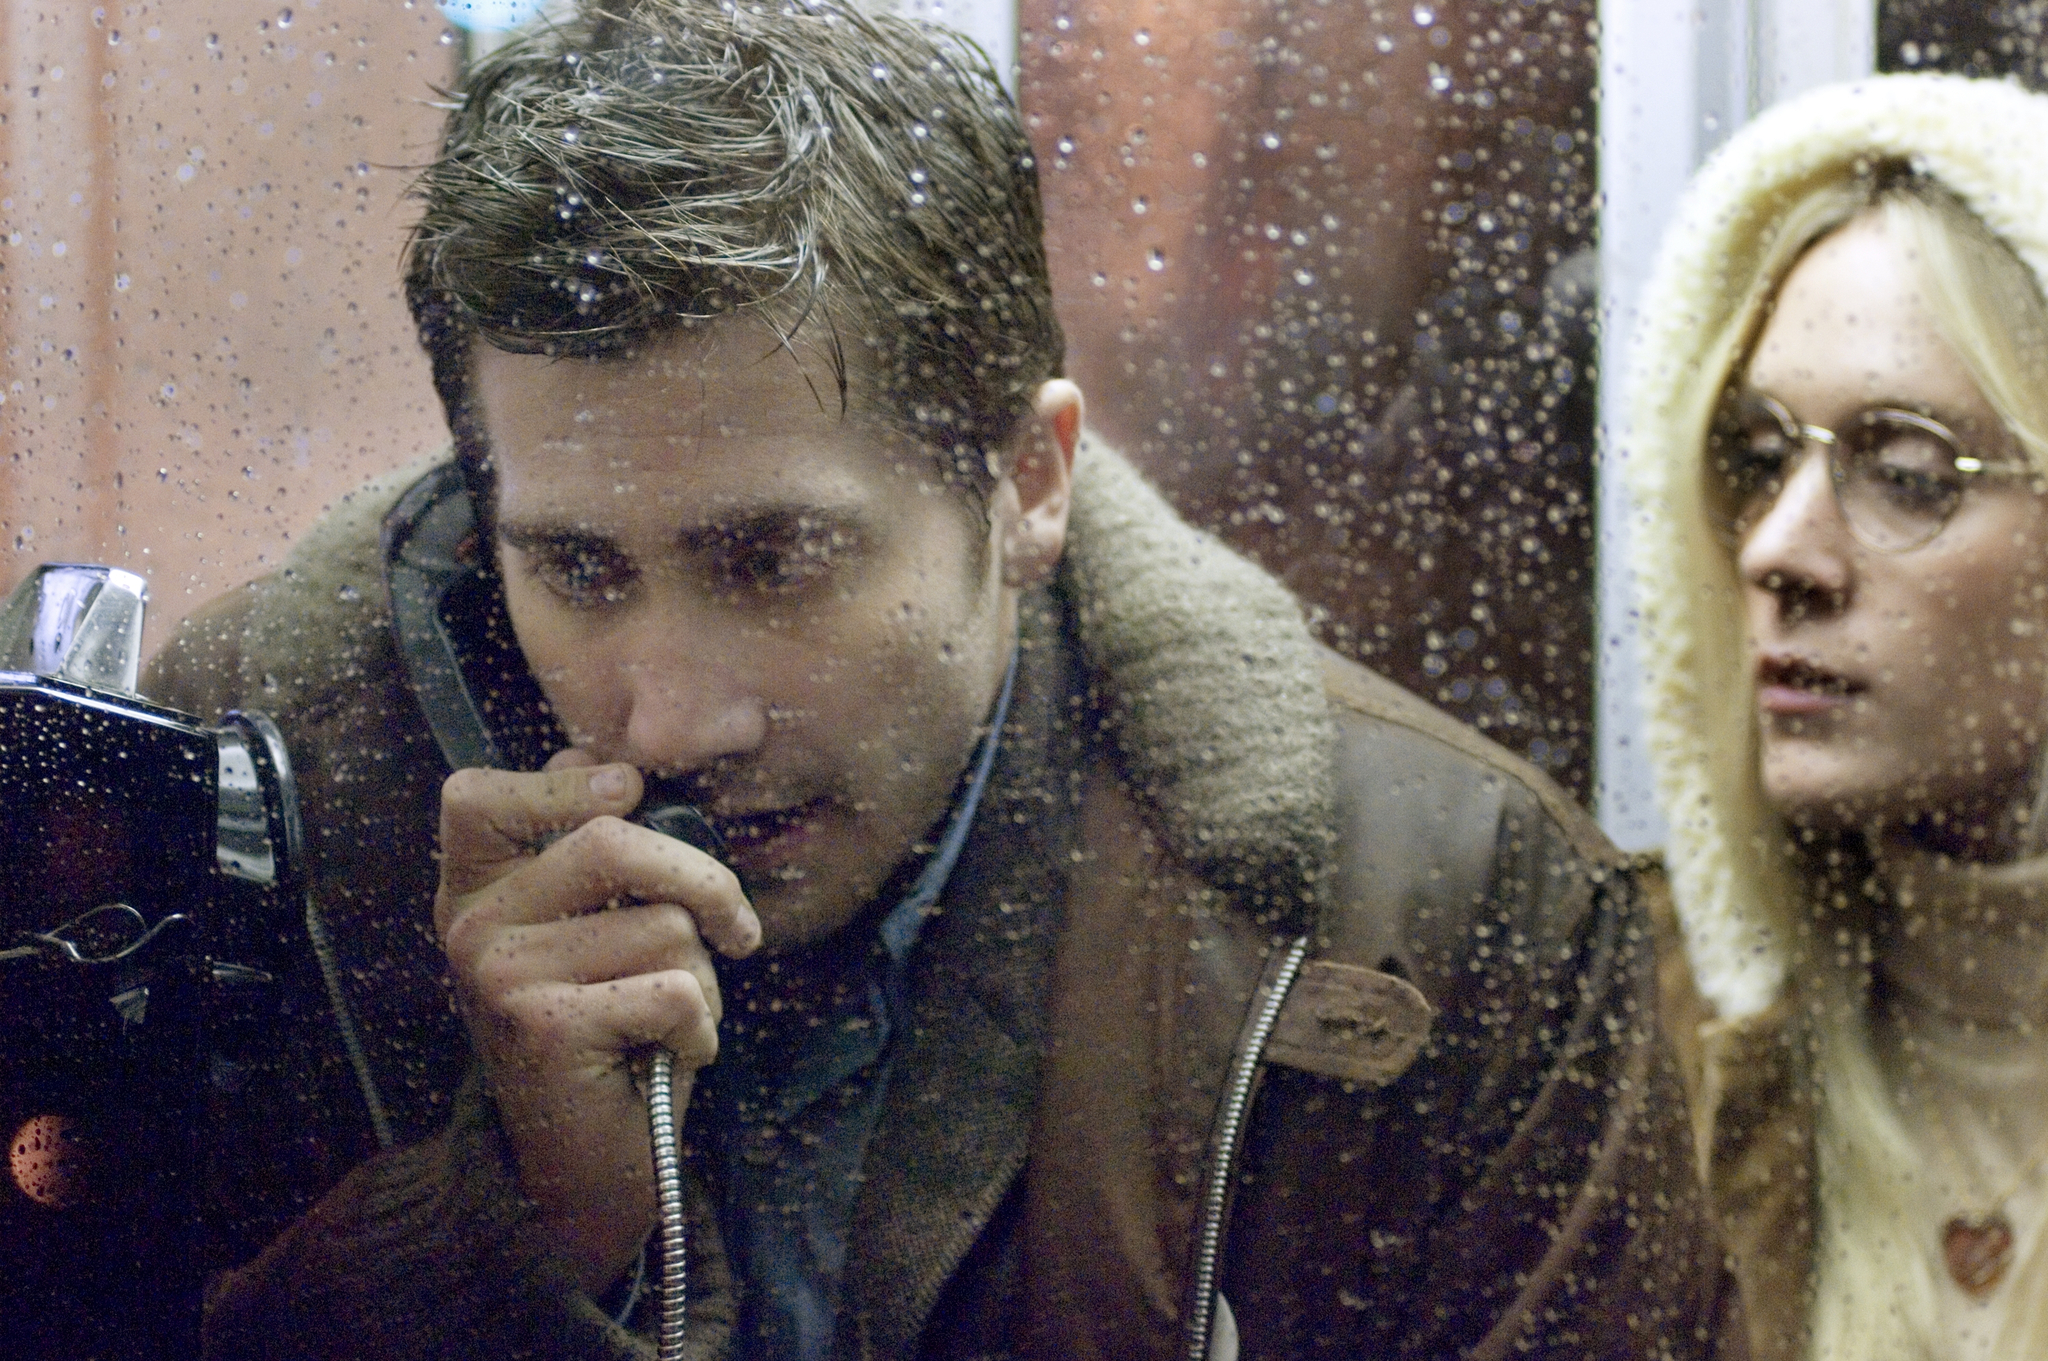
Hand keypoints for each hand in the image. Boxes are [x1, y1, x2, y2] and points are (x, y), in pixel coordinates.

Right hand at [434, 750, 759, 1294]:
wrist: (580, 1170)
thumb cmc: (607, 1038)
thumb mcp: (588, 936)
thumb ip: (590, 858)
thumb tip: (612, 768)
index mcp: (475, 892)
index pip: (476, 796)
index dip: (560, 781)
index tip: (628, 792)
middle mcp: (471, 927)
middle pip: (611, 842)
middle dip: (704, 882)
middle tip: (737, 930)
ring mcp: (501, 975)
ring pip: (663, 926)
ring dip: (703, 979)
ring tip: (670, 1022)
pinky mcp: (545, 1026)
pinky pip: (674, 990)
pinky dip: (700, 1028)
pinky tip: (671, 1056)